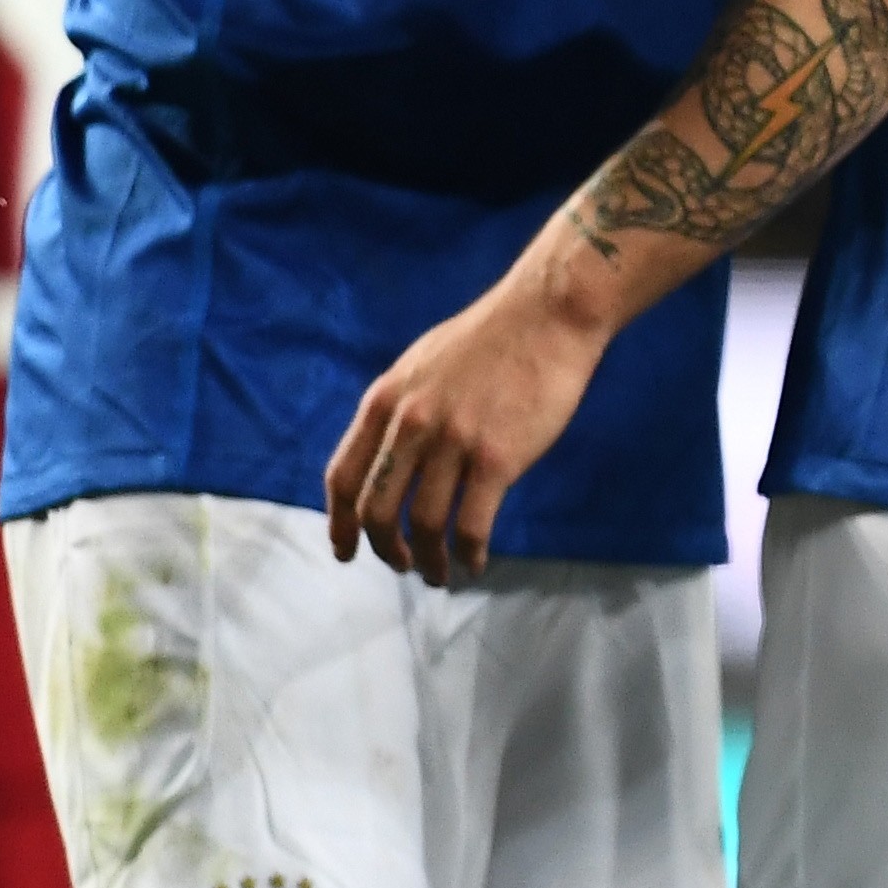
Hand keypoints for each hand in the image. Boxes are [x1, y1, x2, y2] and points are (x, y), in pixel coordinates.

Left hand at [324, 283, 621, 584]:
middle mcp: (411, 425)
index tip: (345, 552)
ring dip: (429, 561)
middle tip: (403, 564)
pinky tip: (475, 562)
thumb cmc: (491, 338)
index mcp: (385, 401)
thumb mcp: (422, 366)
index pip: (344, 477)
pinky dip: (468, 555)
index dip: (340, 524)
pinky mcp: (497, 458)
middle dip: (385, 550)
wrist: (548, 313)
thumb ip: (399, 410)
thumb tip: (388, 456)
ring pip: (425, 526)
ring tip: (440, 573)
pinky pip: (471, 526)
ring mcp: (453, 442)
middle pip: (377, 511)